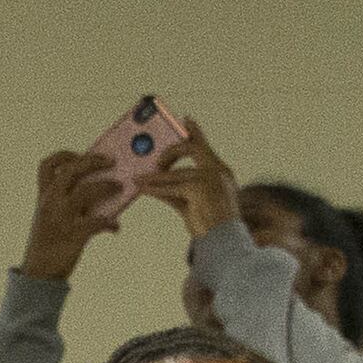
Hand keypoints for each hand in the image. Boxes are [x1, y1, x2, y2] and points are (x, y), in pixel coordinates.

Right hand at [23, 150, 123, 281]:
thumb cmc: (50, 242)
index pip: (48, 165)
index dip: (66, 155)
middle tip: (112, 162)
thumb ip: (68, 200)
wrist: (39, 273)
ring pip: (87, 190)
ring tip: (119, 187)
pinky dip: (110, 223)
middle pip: (72, 169)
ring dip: (107, 186)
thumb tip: (101, 185)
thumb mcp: (51, 216)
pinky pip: (97, 222)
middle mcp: (50, 202)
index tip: (82, 154)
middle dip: (95, 161)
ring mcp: (61, 217)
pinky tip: (115, 228)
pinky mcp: (73, 234)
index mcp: (43, 196)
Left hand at [140, 119, 242, 240]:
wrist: (225, 242)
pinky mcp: (199, 188)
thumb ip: (175, 191)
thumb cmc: (211, 226)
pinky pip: (171, 187)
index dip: (195, 132)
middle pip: (190, 148)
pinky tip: (143, 189)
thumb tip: (151, 184)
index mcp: (220, 171)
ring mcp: (210, 178)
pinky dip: (155, 189)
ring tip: (138, 179)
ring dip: (154, 178)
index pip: (204, 147)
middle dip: (169, 153)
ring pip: (175, 173)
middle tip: (155, 164)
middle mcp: (218, 170)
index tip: (186, 119)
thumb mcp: (192, 204)